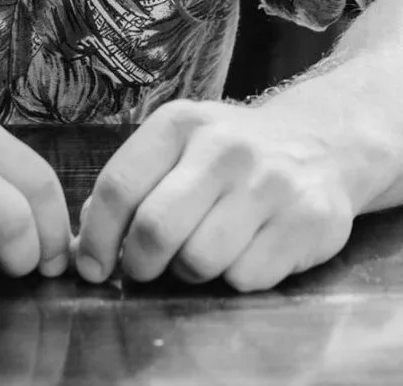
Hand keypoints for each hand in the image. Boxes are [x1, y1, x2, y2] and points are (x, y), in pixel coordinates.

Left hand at [72, 100, 355, 290]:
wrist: (319, 143)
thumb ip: (132, 186)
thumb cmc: (229, 155)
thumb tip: (83, 246)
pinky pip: (246, 278)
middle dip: (140, 263)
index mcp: (181, 123)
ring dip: (191, 272)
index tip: (92, 267)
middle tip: (145, 269)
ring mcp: (269, 183)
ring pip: (200, 261)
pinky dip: (237, 278)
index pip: (119, 186)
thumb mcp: (178, 147)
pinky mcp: (307, 220)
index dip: (96, 237)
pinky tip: (248, 249)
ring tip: (204, 250)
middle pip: (155, 229)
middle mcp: (225, 147)